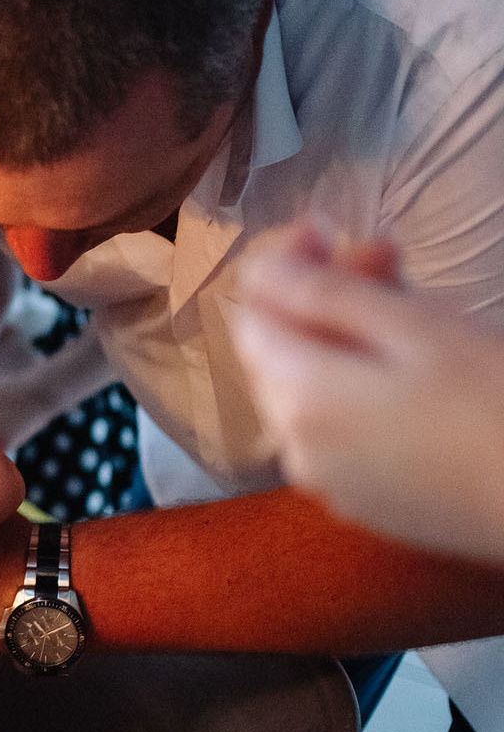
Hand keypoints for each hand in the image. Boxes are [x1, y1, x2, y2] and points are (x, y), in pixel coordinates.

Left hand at [233, 221, 503, 557]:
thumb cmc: (497, 406)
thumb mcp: (417, 329)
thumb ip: (326, 295)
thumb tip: (260, 269)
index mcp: (297, 400)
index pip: (252, 318)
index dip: (283, 268)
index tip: (326, 231)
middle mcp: (294, 446)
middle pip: (280, 353)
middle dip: (320, 298)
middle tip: (383, 254)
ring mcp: (328, 480)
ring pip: (310, 389)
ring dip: (343, 338)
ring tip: (407, 301)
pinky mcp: (365, 500)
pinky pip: (340, 427)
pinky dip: (359, 386)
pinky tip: (413, 366)